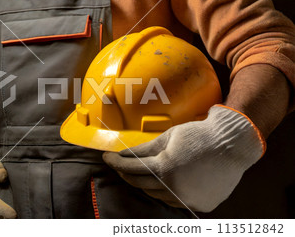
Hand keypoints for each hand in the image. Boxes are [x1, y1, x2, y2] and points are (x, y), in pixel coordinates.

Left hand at [103, 105, 264, 211]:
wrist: (232, 144)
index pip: (132, 169)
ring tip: (143, 173)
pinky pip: (176, 201)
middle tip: (120, 165)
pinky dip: (167, 192)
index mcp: (165, 169)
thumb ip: (143, 150)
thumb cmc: (199, 136)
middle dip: (128, 174)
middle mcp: (175, 188)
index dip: (117, 163)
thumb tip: (123, 154)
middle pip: (141, 184)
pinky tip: (165, 182)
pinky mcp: (200, 205)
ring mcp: (188, 199)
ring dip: (147, 185)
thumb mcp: (167, 138)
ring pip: (157, 195)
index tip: (108, 158)